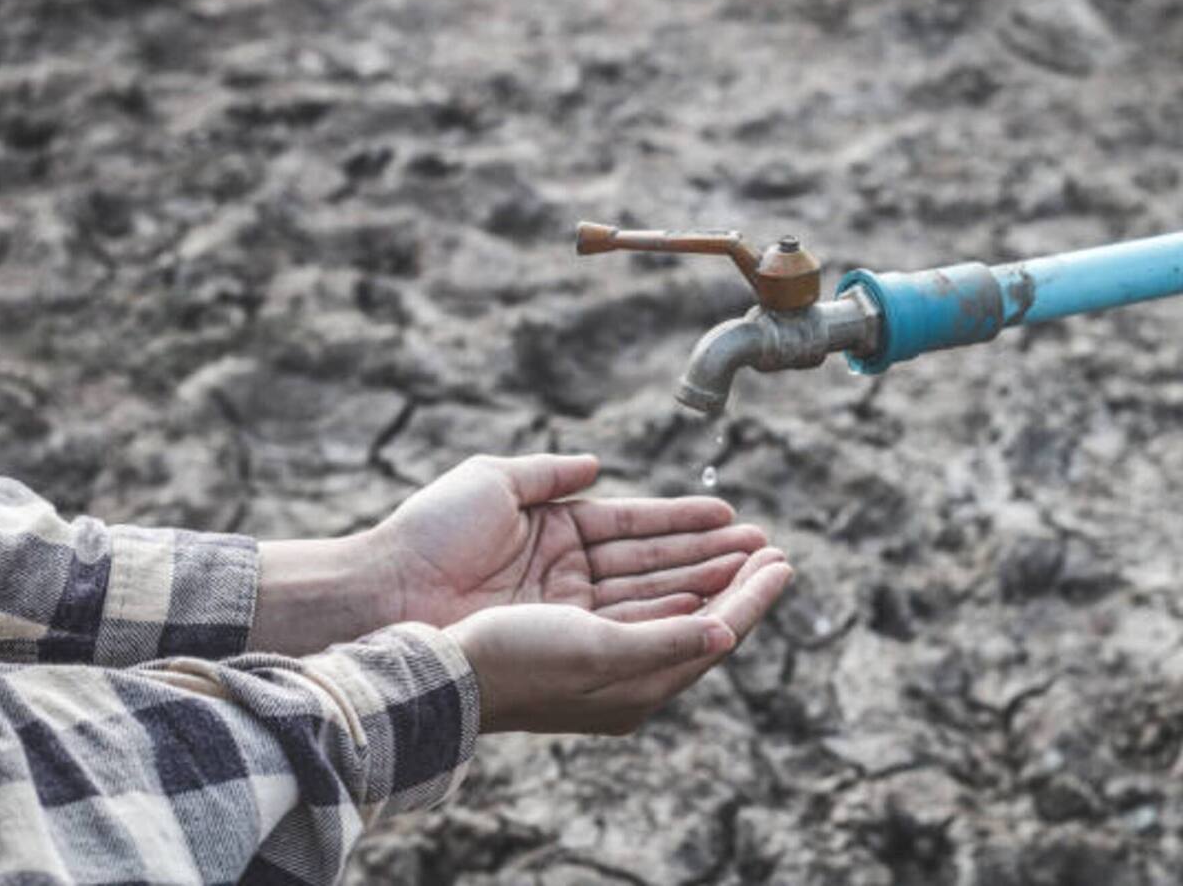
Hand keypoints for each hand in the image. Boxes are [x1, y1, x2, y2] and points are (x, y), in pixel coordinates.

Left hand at [368, 453, 765, 626]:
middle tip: (768, 547)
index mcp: (557, 537)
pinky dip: (686, 620)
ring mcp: (573, 617)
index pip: (637, 528)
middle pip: (659, 568)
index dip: (685, 521)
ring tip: (764, 569)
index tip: (731, 514)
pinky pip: (641, 632)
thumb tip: (596, 464)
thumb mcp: (494, 484)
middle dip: (715, 557)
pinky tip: (726, 605)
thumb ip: (550, 473)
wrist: (385, 592)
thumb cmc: (429, 534)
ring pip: (660, 599)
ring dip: (713, 585)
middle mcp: (571, 582)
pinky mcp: (573, 650)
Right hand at [446, 546, 792, 733]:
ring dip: (704, 569)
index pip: (715, 632)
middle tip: (771, 545)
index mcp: (638, 686)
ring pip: (668, 600)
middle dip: (736, 579)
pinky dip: (664, 575)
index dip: (752, 596)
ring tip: (740, 540)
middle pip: (698, 616)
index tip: (784, 561)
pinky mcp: (573, 625)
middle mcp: (625, 670)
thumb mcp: (599, 652)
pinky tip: (680, 561)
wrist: (442, 669)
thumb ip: (667, 642)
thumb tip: (727, 633)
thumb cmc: (517, 662)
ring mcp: (599, 647)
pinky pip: (635, 596)